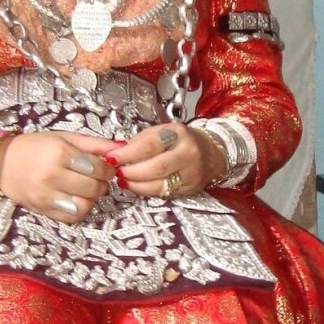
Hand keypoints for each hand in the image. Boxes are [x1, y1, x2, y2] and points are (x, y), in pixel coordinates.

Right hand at [0, 132, 114, 223]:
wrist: (3, 164)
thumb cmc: (35, 147)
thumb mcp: (64, 138)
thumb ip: (94, 144)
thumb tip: (120, 148)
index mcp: (59, 153)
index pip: (97, 167)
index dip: (107, 168)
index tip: (105, 167)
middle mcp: (52, 176)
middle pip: (93, 187)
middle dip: (101, 183)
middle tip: (96, 177)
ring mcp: (47, 196)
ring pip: (85, 205)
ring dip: (91, 198)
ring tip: (86, 189)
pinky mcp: (43, 210)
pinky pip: (71, 217)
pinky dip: (79, 210)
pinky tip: (75, 199)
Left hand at [106, 123, 226, 196]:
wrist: (210, 152)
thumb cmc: (181, 140)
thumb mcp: (160, 131)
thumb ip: (137, 141)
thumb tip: (114, 151)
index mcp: (178, 133)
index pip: (149, 144)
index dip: (128, 153)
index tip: (112, 157)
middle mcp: (188, 152)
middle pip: (156, 167)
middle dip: (132, 172)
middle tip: (118, 171)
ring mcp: (191, 172)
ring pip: (160, 184)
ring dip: (137, 184)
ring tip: (124, 180)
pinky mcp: (190, 187)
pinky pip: (164, 192)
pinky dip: (146, 191)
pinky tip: (136, 186)